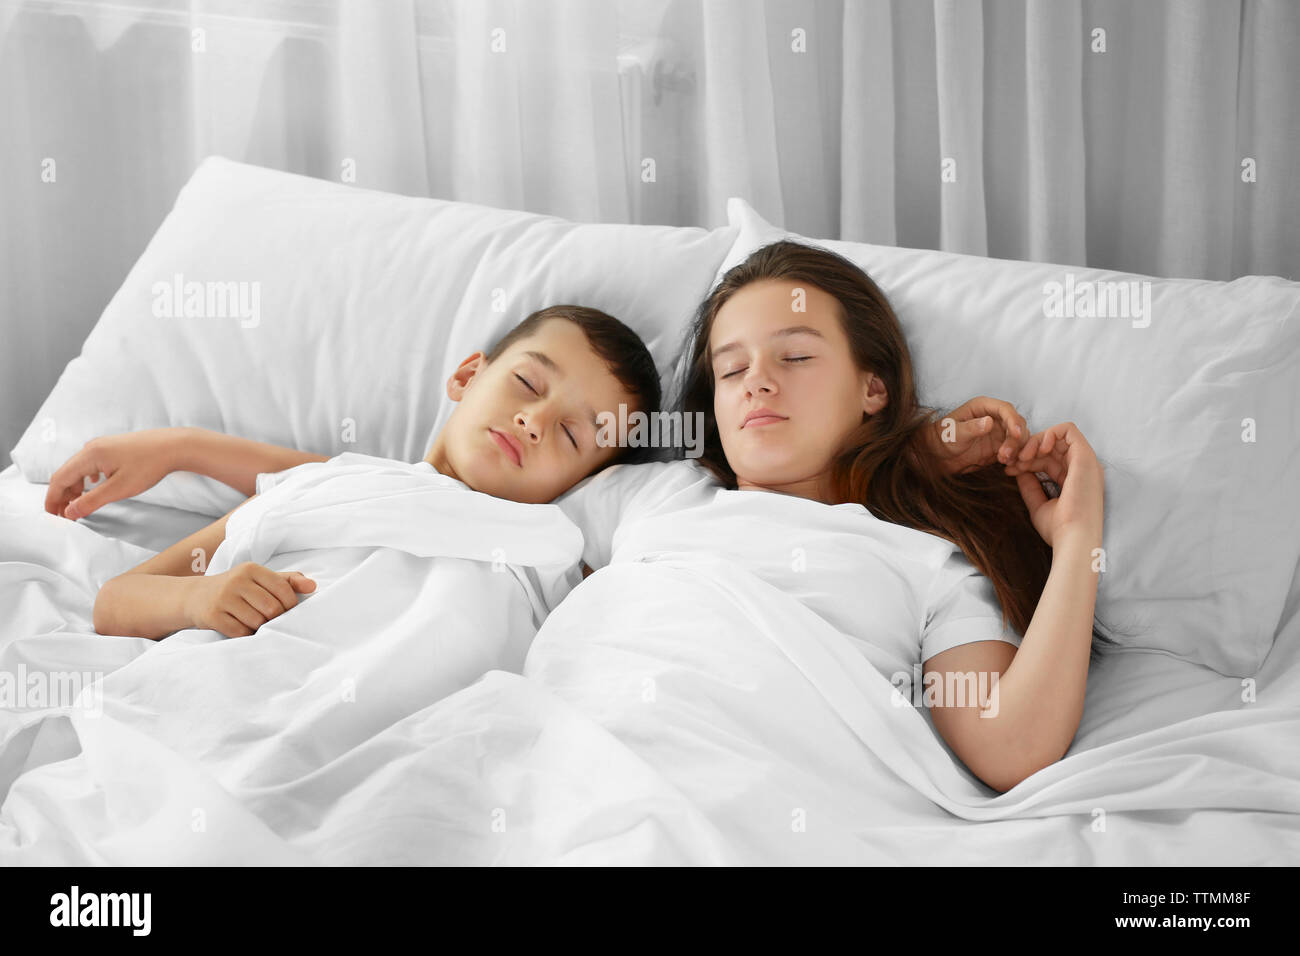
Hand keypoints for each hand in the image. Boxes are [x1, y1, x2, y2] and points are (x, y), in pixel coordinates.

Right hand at [45, 428, 190, 519]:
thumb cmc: (150, 465)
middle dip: (62, 495)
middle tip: (64, 516)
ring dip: (75, 488)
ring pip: (79, 469)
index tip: (52, 516)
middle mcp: (92, 447)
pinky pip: (91, 464)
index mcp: (89, 455)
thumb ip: (92, 501)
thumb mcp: (119, 488)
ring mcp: (102, 446)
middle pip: (67, 473)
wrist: (175, 446)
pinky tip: (94, 486)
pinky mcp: (113, 447)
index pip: (59, 479)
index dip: (53, 499)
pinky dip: (87, 479)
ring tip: (78, 505)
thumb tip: (70, 512)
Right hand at [185, 562, 316, 637]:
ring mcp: (223, 598)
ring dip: (261, 627)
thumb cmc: (237, 588)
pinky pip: (241, 632)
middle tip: (272, 620)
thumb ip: (288, 581)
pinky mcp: (213, 616)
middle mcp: (237, 581)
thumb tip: (313, 586)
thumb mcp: (260, 579)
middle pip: (272, 608)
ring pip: (257, 621)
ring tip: (257, 623)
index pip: (283, 589)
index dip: (291, 604)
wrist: (195, 597)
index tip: (288, 610)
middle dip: (276, 618)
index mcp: (252, 569)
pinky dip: (247, 634)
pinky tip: (244, 628)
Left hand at [931, 396, 1030, 474]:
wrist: (937, 456)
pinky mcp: (1000, 446)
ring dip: (1016, 449)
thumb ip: (971, 428)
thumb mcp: (954, 433)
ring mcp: (998, 432)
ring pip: (1018, 437)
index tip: (1016, 434)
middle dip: (1016, 438)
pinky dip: (1015, 456)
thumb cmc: (941, 438)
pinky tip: (1006, 464)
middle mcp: (994, 417)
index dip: (1013, 420)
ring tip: (1004, 460)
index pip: (1005, 409)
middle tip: (1005, 454)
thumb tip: (989, 422)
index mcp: (982, 406)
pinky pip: (1014, 450)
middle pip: (1016, 423)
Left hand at [1005, 422, 1103, 548]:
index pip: (1049, 461)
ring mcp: (1086, 462)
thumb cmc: (1059, 530)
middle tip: (1009, 461)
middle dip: (1027, 450)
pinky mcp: (1085, 457)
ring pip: (1058, 436)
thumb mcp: (1039, 505)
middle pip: (1052, 448)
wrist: (1074, 538)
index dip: (1027, 461)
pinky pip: (1068, 430)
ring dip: (1035, 442)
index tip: (1009, 469)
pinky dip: (1049, 434)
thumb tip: (1019, 472)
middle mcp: (1083, 469)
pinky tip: (1035, 450)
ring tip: (1020, 457)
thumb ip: (1031, 487)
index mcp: (1075, 481)